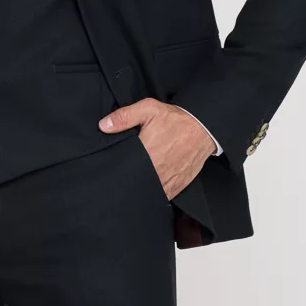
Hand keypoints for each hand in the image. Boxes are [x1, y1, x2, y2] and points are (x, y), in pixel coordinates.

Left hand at [98, 98, 215, 200]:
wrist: (202, 127)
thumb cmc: (175, 119)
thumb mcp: (148, 109)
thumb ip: (124, 117)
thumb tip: (103, 125)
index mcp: (147, 152)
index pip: (125, 169)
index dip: (117, 171)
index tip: (110, 171)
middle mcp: (157, 170)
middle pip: (136, 182)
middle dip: (129, 181)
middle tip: (122, 178)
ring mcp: (169, 180)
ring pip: (149, 192)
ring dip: (142, 189)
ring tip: (134, 184)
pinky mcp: (178, 185)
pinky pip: (164, 196)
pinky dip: (156, 193)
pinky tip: (149, 188)